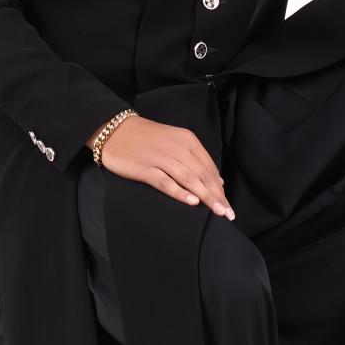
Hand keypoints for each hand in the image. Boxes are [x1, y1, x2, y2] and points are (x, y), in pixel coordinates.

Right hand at [95, 115, 234, 218]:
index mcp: (187, 140)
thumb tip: (217, 180)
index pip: (209, 167)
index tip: (228, 204)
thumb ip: (196, 159)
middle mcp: (177, 148)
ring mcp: (161, 158)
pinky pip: (166, 182)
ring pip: (189, 179)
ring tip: (218, 212)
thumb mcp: (175, 142)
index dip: (220, 187)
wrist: (115, 131)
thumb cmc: (147, 139)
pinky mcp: (145, 168)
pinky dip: (180, 192)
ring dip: (206, 196)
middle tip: (228, 213)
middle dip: (218, 196)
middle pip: (202, 175)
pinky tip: (192, 202)